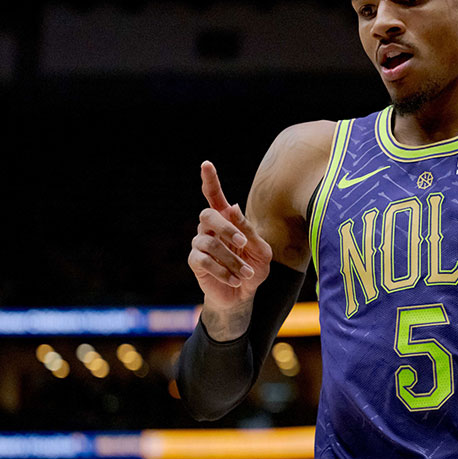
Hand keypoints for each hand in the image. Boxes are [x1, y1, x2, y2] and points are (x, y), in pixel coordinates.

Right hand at [188, 160, 272, 310]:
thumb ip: (248, 230)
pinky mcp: (195, 262)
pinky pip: (205, 261)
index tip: (206, 164)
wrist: (243, 295)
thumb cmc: (254, 268)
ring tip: (246, 274)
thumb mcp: (261, 251)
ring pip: (209, 243)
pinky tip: (235, 280)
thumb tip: (231, 207)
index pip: (214, 196)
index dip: (209, 180)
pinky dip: (224, 272)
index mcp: (227, 219)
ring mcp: (200, 244)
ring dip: (232, 260)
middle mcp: (209, 228)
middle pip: (208, 215)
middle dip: (226, 228)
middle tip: (244, 244)